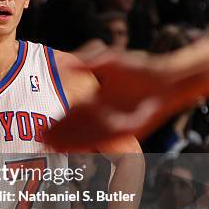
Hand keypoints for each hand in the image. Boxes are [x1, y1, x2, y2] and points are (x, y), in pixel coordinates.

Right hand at [45, 43, 192, 150]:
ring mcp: (115, 124)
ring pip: (88, 136)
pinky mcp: (128, 131)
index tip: (42, 128)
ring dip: (71, 142)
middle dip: (59, 136)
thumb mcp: (106, 61)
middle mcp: (102, 116)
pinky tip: (80, 145)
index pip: (71, 115)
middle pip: (76, 129)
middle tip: (41, 140)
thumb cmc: (140, 68)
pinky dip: (94, 142)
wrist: (167, 79)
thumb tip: (61, 64)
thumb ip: (84, 63)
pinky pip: (107, 138)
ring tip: (54, 146)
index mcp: (95, 102)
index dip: (57, 123)